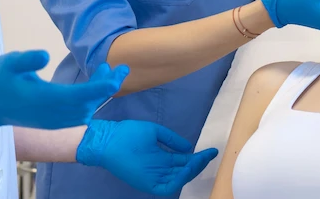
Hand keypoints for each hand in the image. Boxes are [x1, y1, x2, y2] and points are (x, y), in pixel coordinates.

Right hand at [0, 51, 128, 135]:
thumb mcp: (8, 63)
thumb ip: (26, 59)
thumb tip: (45, 55)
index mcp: (46, 99)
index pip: (82, 95)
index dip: (102, 86)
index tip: (117, 74)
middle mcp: (53, 114)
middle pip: (89, 103)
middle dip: (108, 86)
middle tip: (121, 67)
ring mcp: (52, 121)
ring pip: (86, 110)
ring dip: (99, 93)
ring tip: (105, 71)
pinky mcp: (51, 122)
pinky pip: (78, 116)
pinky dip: (89, 101)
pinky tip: (91, 86)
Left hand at [76, 119, 218, 195]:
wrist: (107, 139)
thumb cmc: (127, 134)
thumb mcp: (154, 133)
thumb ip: (171, 140)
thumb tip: (189, 147)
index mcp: (161, 158)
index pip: (183, 161)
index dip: (198, 157)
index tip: (211, 150)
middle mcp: (159, 170)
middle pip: (184, 172)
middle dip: (198, 165)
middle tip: (209, 155)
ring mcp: (154, 178)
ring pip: (179, 180)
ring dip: (191, 171)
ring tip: (200, 159)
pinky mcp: (148, 183)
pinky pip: (168, 187)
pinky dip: (179, 180)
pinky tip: (187, 168)